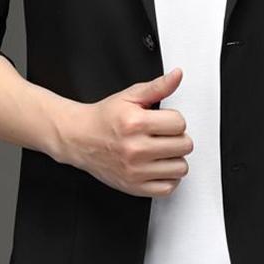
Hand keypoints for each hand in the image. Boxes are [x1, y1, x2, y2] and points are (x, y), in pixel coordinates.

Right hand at [49, 67, 193, 197]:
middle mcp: (135, 149)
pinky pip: (168, 188)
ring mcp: (135, 170)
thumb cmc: (104, 119)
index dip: (174, 119)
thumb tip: (177, 76)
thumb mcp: (130, 96)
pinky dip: (168, 178)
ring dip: (175, 158)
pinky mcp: (134, 186)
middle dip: (177, 138)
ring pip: (180, 167)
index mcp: (135, 123)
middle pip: (184, 145)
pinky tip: (159, 166)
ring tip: (161, 150)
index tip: (164, 121)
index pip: (179, 123)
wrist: (79, 138)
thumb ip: (157, 87)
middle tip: (163, 135)